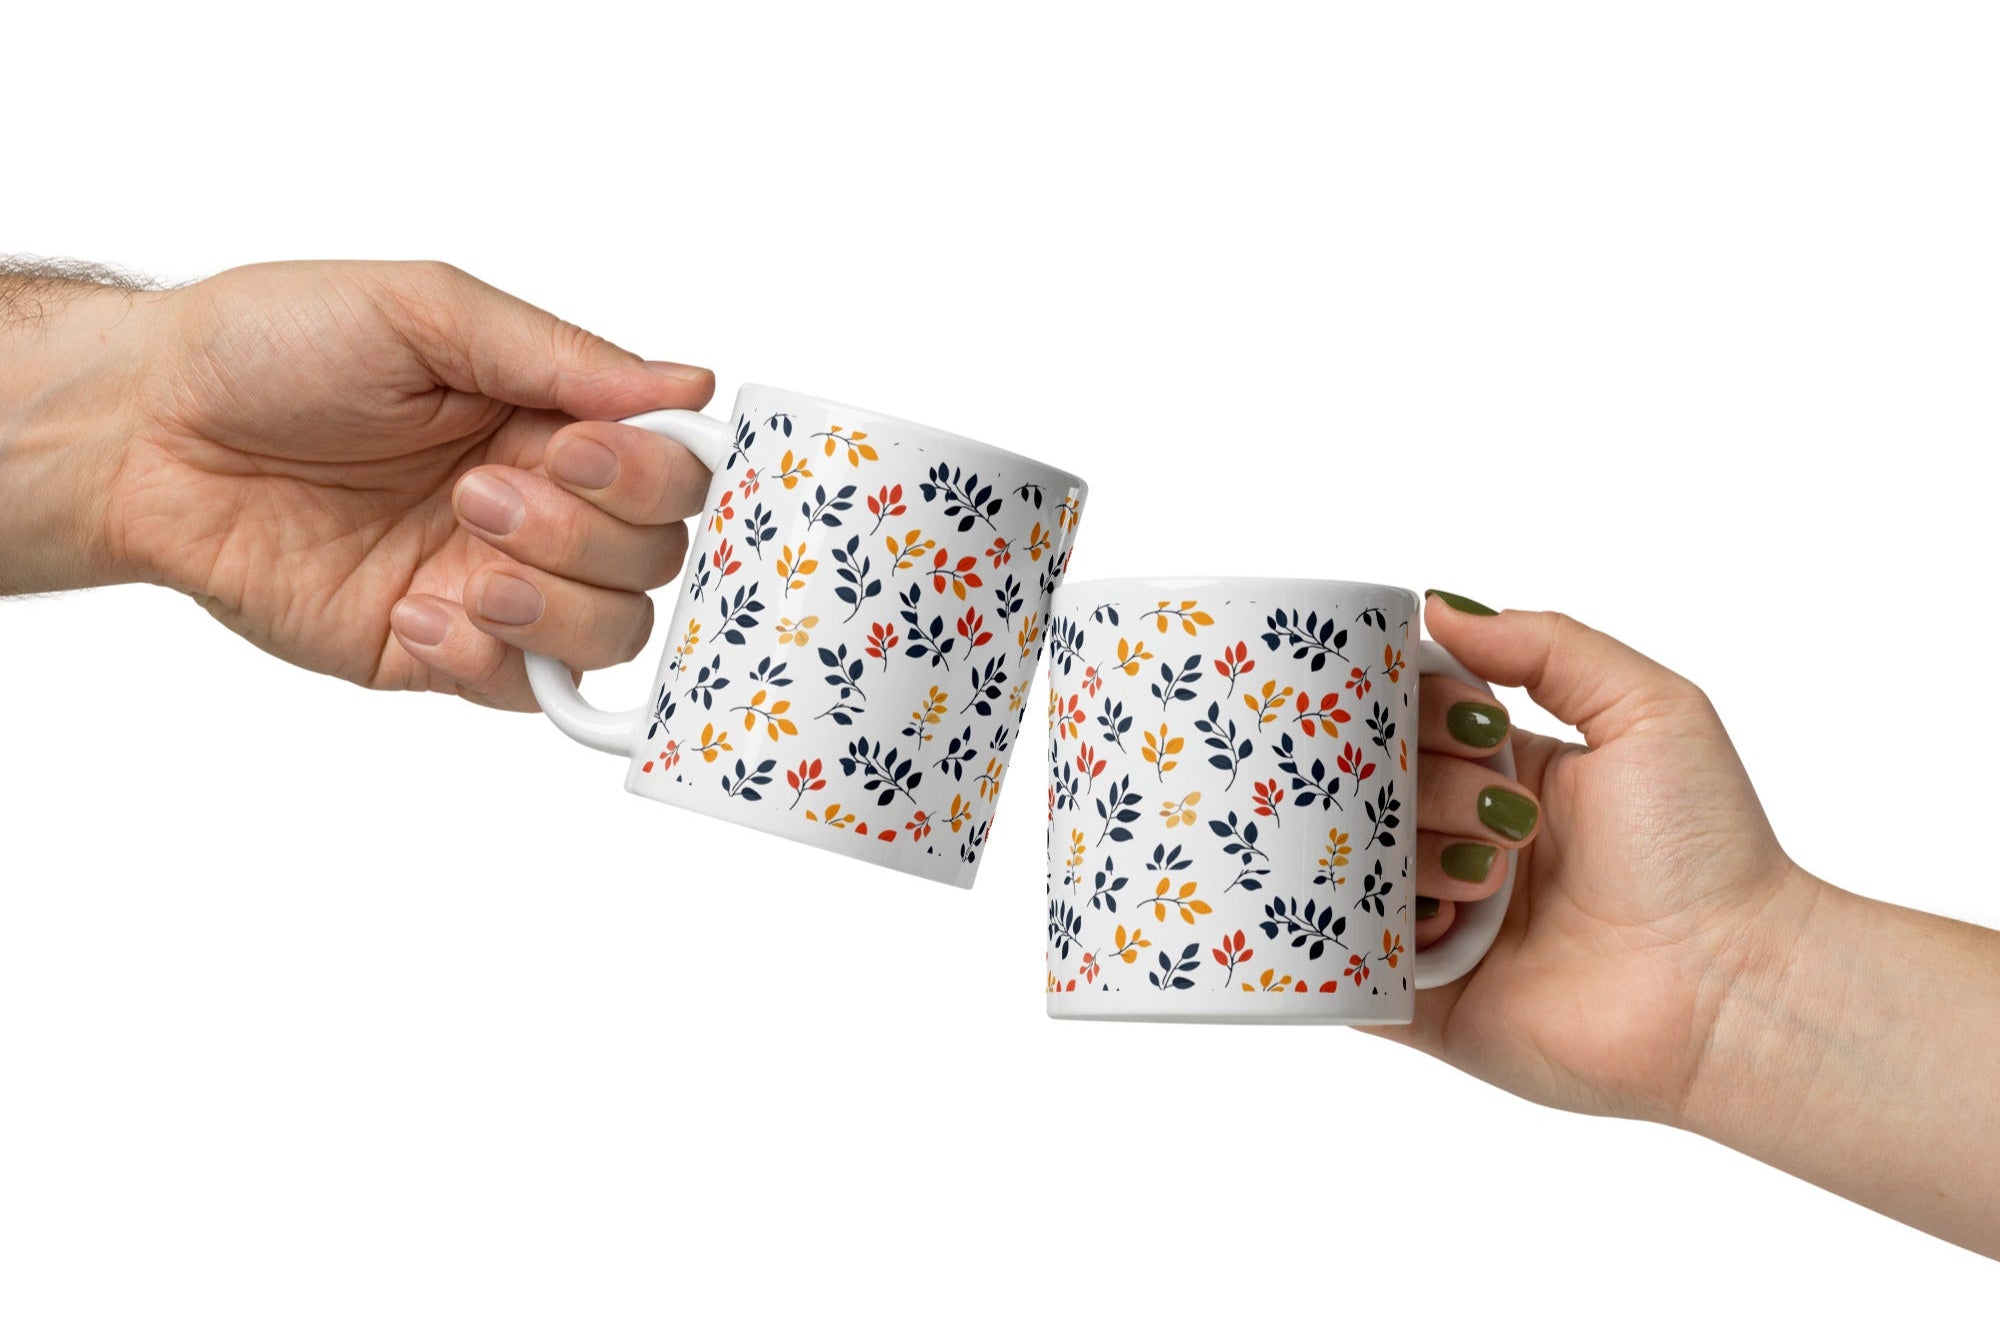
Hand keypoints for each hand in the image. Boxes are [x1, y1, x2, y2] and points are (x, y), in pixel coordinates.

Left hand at [99, 261, 714, 706]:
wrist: (149, 434)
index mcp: (550, 416)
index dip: (652, 475)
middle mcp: (540, 504)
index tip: (581, 449)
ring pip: (610, 633)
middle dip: (583, 532)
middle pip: (655, 558)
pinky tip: (413, 609)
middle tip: (479, 491)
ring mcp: (493, 582)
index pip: (673, 469)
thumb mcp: (425, 311)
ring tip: (458, 552)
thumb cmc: (269, 346)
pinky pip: (522, 691)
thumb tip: (688, 384)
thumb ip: (562, 354)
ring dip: (549, 601)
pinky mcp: (438, 650)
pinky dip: (486, 659)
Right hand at [1394, 593, 1806, 1123]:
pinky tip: (1433, 925)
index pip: (1414, 724)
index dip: (1418, 711)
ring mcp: (1443, 926)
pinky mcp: (1427, 1003)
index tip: (1471, 728)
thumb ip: (1549, 645)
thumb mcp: (1649, 710)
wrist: (1732, 990)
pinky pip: (1348, 964)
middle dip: (1424, 788)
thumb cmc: (1705, 853)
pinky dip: (1363, 935)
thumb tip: (1439, 608)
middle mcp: (1465, 847)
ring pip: (1358, 868)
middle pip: (1380, 791)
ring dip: (1407, 860)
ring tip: (1487, 885)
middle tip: (1503, 817)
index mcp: (1508, 778)